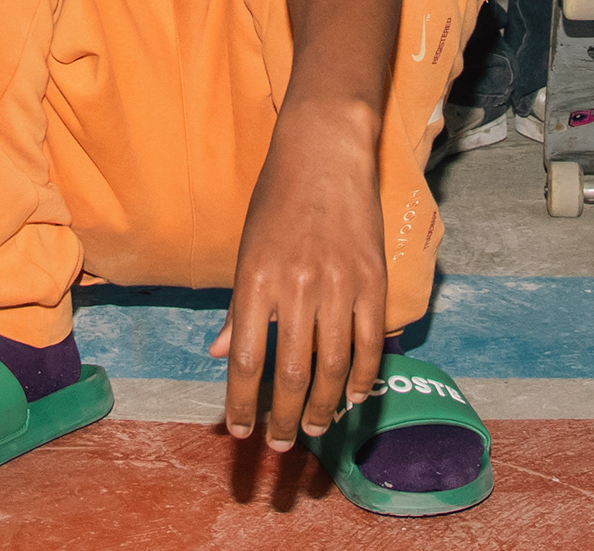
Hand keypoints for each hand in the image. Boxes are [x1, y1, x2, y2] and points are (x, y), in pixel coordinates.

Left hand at [212, 113, 385, 451]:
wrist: (325, 149)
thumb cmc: (278, 197)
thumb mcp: (247, 248)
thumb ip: (239, 306)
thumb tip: (221, 353)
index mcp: (257, 278)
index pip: (246, 360)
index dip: (242, 403)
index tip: (239, 431)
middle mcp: (298, 285)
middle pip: (289, 373)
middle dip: (281, 418)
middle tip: (278, 444)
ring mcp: (339, 284)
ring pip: (331, 367)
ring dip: (320, 407)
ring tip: (312, 429)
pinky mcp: (372, 280)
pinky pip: (368, 343)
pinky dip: (361, 378)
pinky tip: (351, 397)